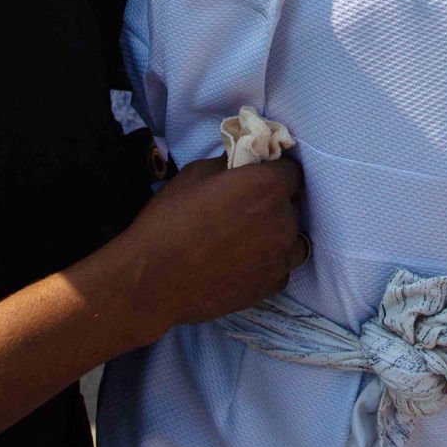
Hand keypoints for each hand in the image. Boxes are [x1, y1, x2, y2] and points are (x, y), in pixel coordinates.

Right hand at [113, 155, 306, 342]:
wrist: (153, 280)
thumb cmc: (169, 221)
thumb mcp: (195, 174)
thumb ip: (230, 164)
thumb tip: (244, 161)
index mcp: (268, 186)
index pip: (291, 170)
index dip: (275, 171)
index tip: (258, 176)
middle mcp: (283, 220)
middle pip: (293, 203)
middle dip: (275, 200)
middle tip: (246, 207)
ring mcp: (280, 257)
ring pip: (293, 237)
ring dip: (278, 232)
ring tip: (248, 237)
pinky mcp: (271, 286)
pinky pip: (282, 267)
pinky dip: (269, 261)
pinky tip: (244, 261)